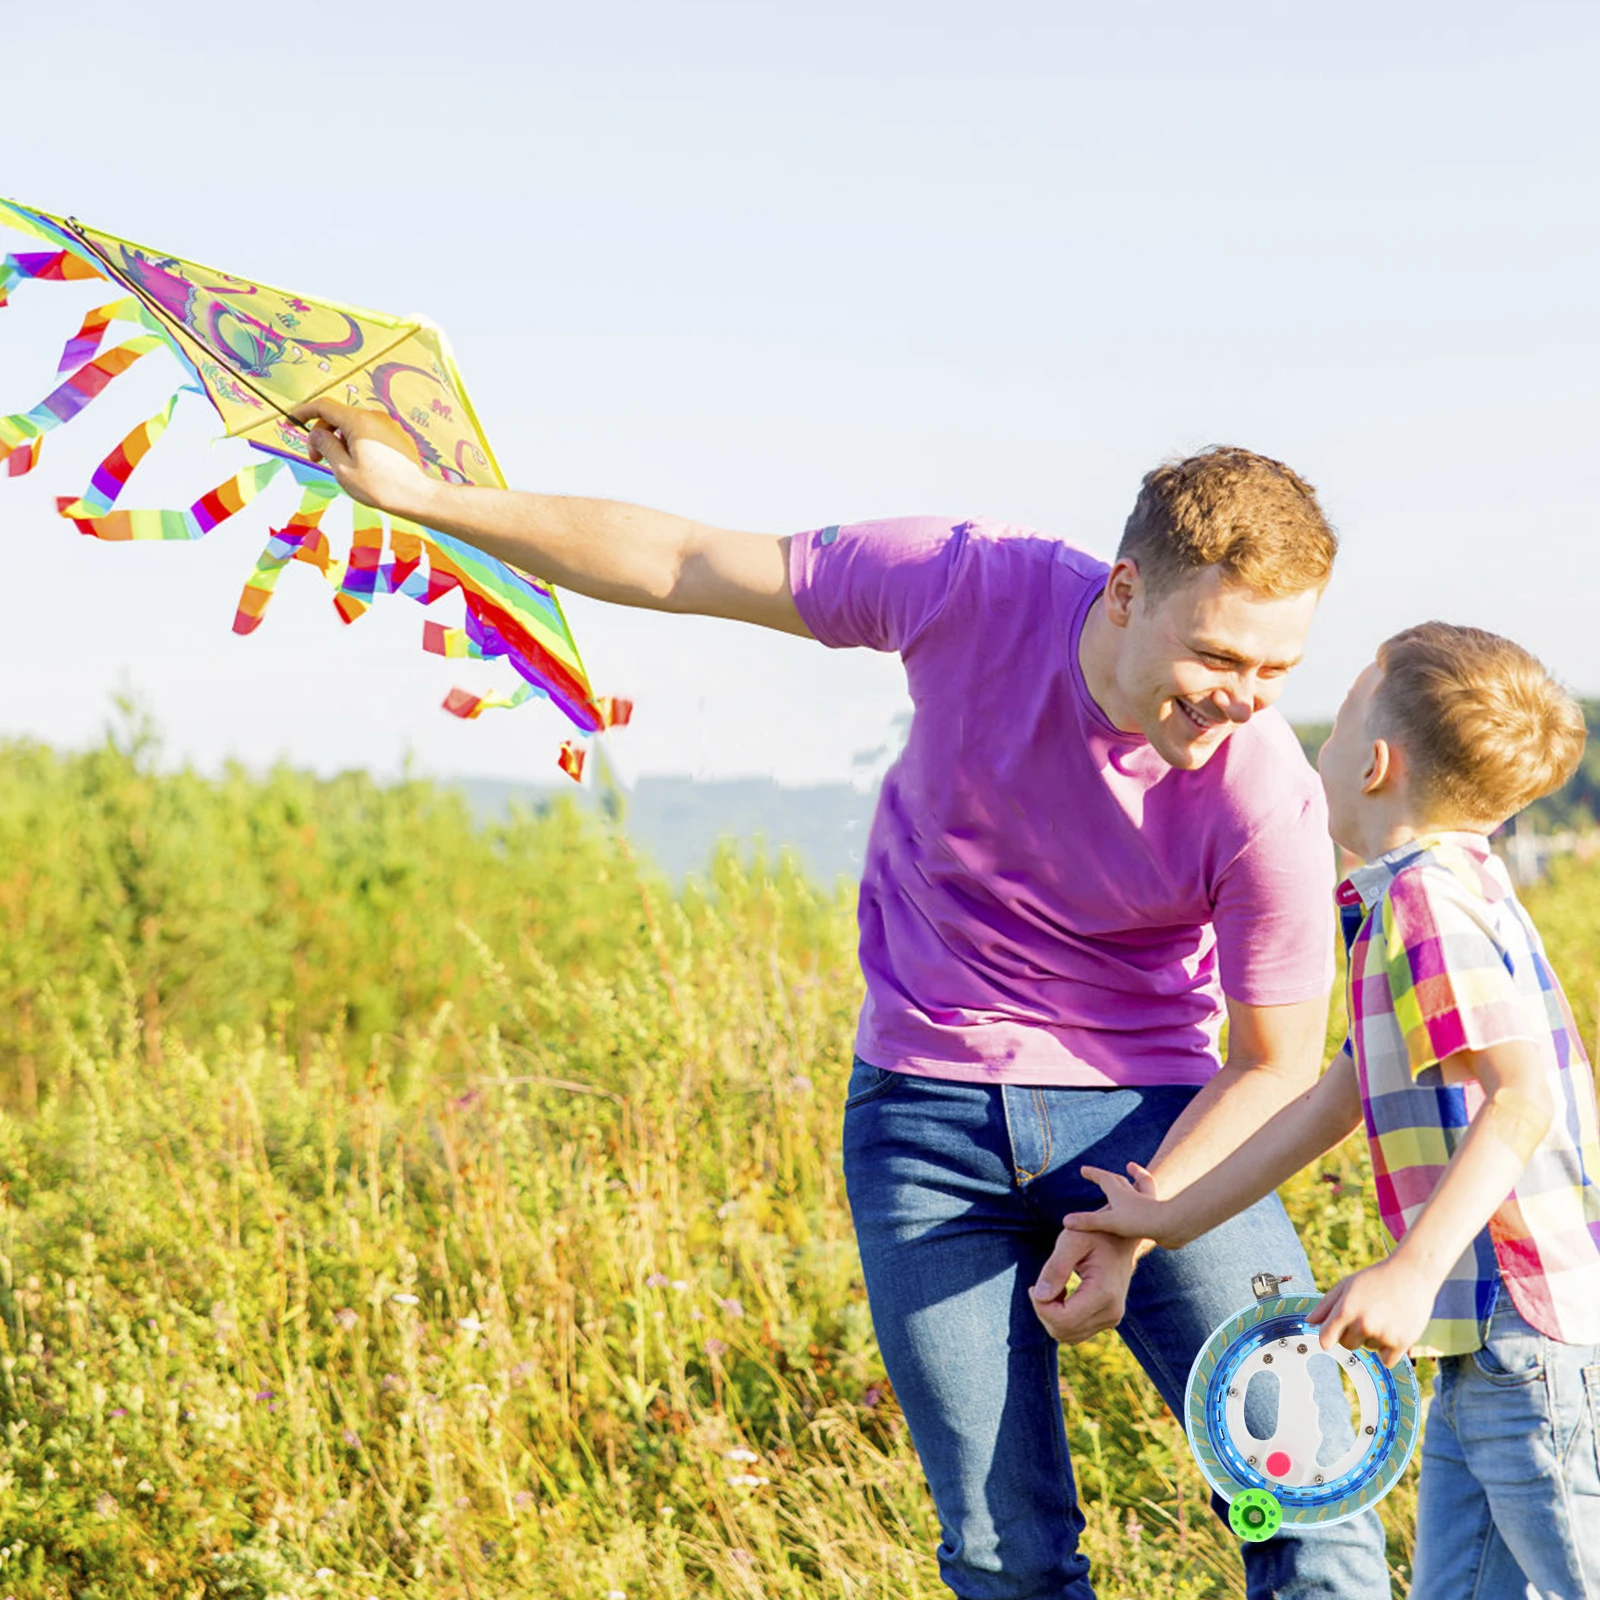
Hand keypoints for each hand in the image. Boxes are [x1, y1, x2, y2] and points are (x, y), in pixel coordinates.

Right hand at [292, 398, 430, 515]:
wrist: (417, 497)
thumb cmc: (380, 486)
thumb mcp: (342, 469)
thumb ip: (325, 446)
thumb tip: (316, 433)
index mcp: (358, 421)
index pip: (323, 406)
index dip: (303, 411)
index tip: (291, 421)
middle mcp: (375, 417)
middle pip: (338, 417)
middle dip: (322, 434)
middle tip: (316, 459)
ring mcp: (388, 425)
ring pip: (354, 426)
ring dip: (340, 441)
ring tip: (342, 467)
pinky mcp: (397, 436)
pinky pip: (370, 433)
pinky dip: (357, 443)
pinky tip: (360, 466)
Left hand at [1029, 1226, 1139, 1343]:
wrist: (1122, 1237)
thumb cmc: (1094, 1234)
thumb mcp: (1072, 1240)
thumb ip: (1055, 1268)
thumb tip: (1039, 1296)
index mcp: (1103, 1292)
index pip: (1063, 1319)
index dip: (1040, 1307)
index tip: (1033, 1286)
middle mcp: (1111, 1312)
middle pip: (1063, 1330)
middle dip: (1043, 1311)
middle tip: (1039, 1285)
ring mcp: (1112, 1319)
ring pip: (1068, 1336)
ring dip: (1051, 1316)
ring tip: (1052, 1288)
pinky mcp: (1108, 1320)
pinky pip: (1076, 1332)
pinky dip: (1061, 1319)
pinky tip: (1061, 1295)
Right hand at [1060, 1161, 1184, 1249]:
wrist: (1171, 1226)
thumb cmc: (1139, 1222)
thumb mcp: (1109, 1222)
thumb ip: (1088, 1221)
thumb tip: (1066, 1221)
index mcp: (1119, 1193)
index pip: (1103, 1178)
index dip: (1093, 1174)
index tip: (1083, 1169)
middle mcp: (1133, 1193)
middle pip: (1119, 1180)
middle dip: (1107, 1176)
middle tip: (1100, 1174)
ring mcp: (1147, 1202)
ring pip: (1140, 1185)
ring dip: (1135, 1176)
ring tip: (1133, 1170)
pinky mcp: (1157, 1212)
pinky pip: (1151, 1199)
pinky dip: (1147, 1195)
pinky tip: (1148, 1200)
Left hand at [1307, 1257, 1433, 1366]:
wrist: (1411, 1274)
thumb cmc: (1375, 1279)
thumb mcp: (1347, 1285)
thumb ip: (1326, 1305)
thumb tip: (1308, 1322)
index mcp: (1346, 1309)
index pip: (1326, 1338)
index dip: (1327, 1339)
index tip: (1329, 1339)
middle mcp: (1363, 1323)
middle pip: (1347, 1345)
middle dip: (1352, 1334)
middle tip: (1365, 1316)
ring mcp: (1383, 1334)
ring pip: (1369, 1349)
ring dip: (1373, 1338)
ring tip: (1384, 1316)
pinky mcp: (1402, 1343)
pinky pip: (1387, 1361)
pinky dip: (1389, 1351)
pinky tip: (1394, 1330)